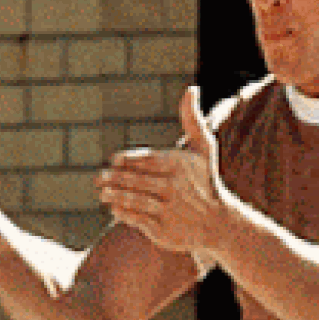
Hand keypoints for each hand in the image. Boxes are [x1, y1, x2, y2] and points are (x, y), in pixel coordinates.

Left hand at [98, 86, 226, 253]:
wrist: (218, 222)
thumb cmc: (205, 179)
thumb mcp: (203, 148)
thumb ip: (192, 119)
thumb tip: (192, 88)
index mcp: (179, 165)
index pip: (148, 160)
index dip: (128, 160)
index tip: (114, 160)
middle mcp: (174, 188)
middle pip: (137, 181)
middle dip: (115, 179)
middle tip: (100, 177)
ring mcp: (169, 210)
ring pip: (135, 201)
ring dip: (115, 196)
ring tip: (102, 192)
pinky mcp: (163, 230)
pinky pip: (138, 220)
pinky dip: (124, 214)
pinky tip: (114, 208)